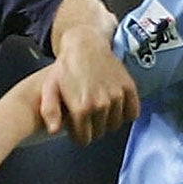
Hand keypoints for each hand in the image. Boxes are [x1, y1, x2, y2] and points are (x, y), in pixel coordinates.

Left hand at [47, 25, 138, 144]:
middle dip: (92, 127)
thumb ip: (49, 111)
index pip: (84, 139)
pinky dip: (125, 113)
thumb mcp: (50, 88)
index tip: (76, 125)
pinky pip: (132, 113)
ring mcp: (117, 97)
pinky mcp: (129, 88)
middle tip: (86, 113)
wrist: (85, 44)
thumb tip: (54, 131)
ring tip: (98, 107)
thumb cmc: (65, 67)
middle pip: (100, 133)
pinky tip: (114, 105)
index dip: (78, 134)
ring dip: (107, 120)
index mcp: (81, 108)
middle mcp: (101, 105)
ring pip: (115, 125)